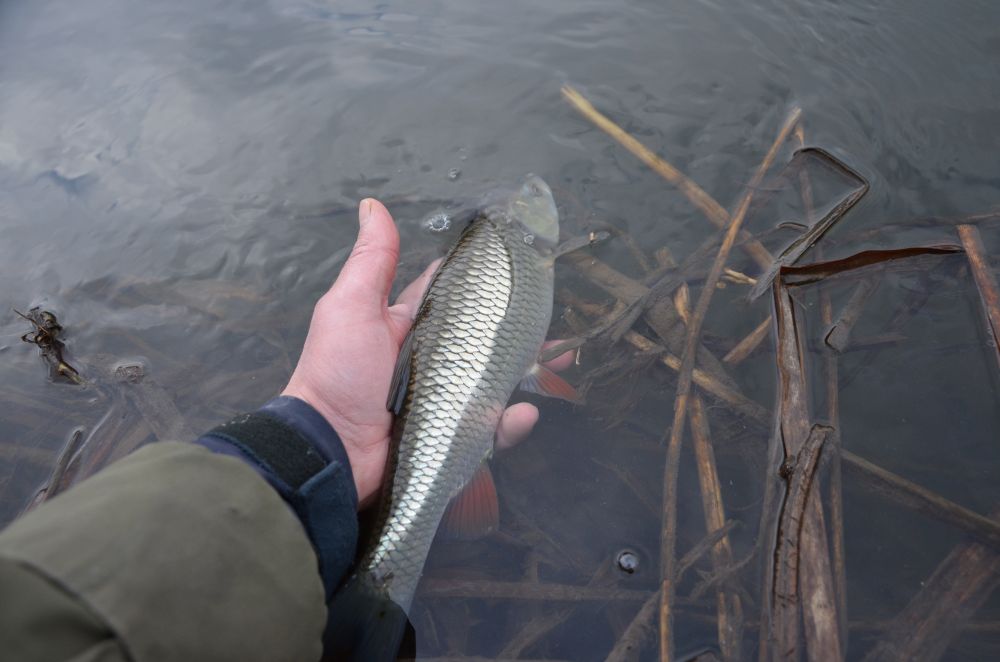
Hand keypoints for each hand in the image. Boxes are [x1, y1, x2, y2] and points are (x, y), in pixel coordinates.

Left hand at [283, 199, 543, 506]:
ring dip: (531, 372)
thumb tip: (372, 205)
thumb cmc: (337, 374)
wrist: (331, 451)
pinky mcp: (455, 436)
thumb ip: (372, 260)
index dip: (483, 283)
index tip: (521, 268)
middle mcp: (430, 361)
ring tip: (556, 362)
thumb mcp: (350, 307)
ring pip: (499, 382)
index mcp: (408, 326)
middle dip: (520, 331)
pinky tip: (522, 412)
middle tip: (551, 323)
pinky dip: (511, 422)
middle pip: (485, 340)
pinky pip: (493, 428)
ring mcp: (445, 400)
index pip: (453, 296)